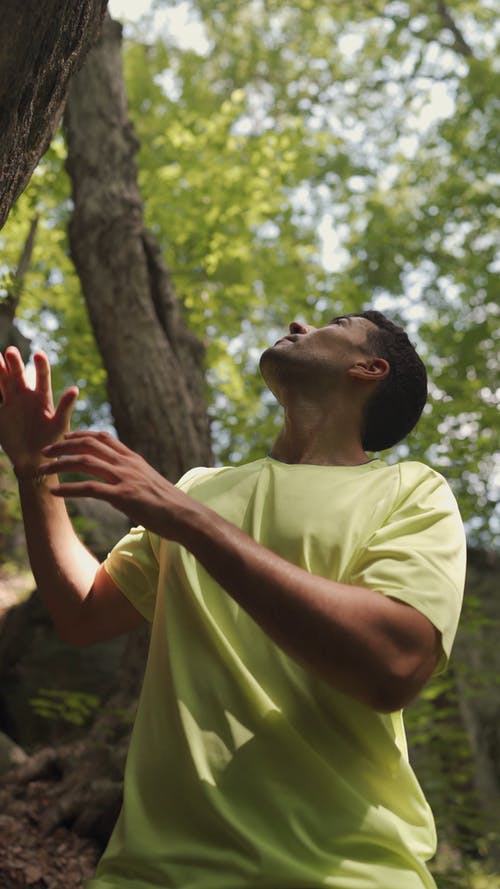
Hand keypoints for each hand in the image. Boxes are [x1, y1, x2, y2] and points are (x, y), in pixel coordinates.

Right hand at [0, 348, 77, 475]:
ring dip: (1, 369)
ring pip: (5, 381)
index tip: (38, 354)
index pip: (42, 377)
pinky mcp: (2, 412)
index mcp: (42, 398)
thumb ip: (65, 407)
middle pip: (20, 375)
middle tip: (11, 351)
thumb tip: (75, 389)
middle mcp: (27, 396)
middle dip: (15, 363)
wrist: (33, 460)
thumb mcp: (60, 425)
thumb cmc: (51, 443)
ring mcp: (13, 402)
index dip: (40, 366)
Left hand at [39, 430, 196, 538]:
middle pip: (89, 445)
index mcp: (133, 459)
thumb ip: (133, 478)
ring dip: (59, 465)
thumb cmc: (170, 505)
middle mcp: (127, 464)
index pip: (103, 438)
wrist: (185, 516)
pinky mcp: (122, 497)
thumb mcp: (150, 484)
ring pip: (84, 463)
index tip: (65, 438)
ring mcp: (125, 478)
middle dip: (63, 445)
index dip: (81, 435)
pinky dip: (68, 489)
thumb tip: (120, 484)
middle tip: (45, 451)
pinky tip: (54, 493)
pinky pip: (89, 489)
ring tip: (42, 470)